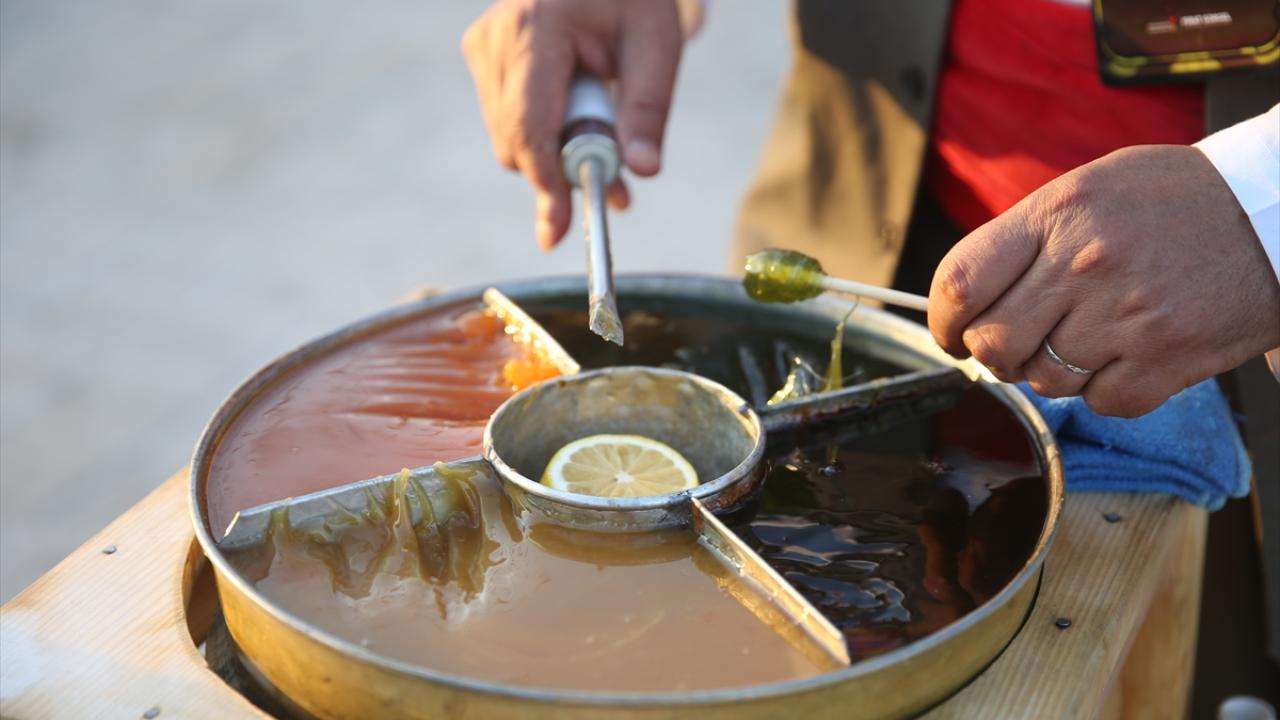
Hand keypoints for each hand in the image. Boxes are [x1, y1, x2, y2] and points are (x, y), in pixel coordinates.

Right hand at [461, 0, 683, 249]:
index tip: (557, 230)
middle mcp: (497, 37)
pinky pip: (507, 122)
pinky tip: (576, 115)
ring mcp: (482, 46)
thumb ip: (649, 108)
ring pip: (509, 139)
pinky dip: (543, 136)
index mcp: (538, 26)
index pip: (529, 124)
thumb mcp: (656, 45)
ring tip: (605, 136)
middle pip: (516, 141)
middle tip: (618, 188)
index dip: (545, 182)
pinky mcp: (481, 56)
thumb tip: (643, 170)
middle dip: (562, 174)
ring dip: (555, 157)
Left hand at [928, 144, 1279, 417]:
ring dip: (1049, 372)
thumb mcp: (1086, 189)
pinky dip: (1102, 391)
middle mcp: (1087, 264)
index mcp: (1059, 214)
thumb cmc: (1171, 200)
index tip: (949, 331)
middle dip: (992, 353)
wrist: (1275, 211)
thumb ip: (1022, 239)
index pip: (959, 283)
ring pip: (1042, 381)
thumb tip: (963, 302)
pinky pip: (1099, 403)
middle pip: (992, 344)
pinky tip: (1124, 356)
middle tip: (1014, 343)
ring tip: (1081, 340)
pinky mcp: (1169, 359)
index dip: (941, 319)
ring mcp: (1129, 316)